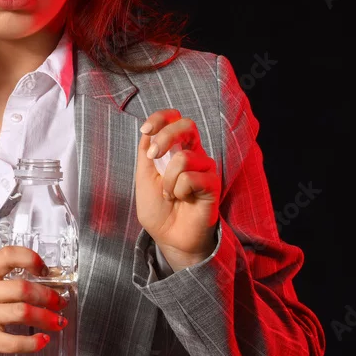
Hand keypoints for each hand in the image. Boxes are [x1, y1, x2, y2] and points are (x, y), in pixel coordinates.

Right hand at [0, 246, 70, 355]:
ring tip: (58, 322)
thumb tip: (52, 277)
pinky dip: (33, 343)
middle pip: (20, 288)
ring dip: (45, 318)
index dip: (30, 259)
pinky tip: (43, 340)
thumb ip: (13, 277)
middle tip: (60, 302)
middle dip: (46, 295)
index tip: (45, 270)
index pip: (7, 256)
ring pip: (20, 313)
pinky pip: (13, 342)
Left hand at [137, 109, 220, 269]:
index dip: (160, 118)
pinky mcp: (212, 184)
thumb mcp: (143, 177)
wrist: (169, 236)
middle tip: (152, 158)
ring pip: (184, 158)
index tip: (145, 130)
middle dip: (166, 137)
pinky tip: (182, 200)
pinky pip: (192, 178)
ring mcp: (204, 168)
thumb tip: (149, 131)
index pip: (174, 120)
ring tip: (169, 195)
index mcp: (174, 149)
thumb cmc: (157, 208)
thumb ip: (146, 153)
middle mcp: (193, 154)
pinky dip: (179, 191)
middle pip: (187, 125)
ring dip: (168, 180)